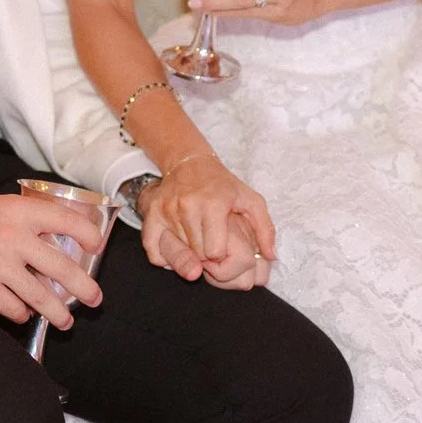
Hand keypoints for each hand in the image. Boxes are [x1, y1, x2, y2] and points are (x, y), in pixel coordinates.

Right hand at [0, 186, 104, 326]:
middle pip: (62, 267)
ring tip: (66, 320)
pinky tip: (23, 313)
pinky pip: (12, 308)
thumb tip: (51, 240)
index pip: (68, 221)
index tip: (97, 248)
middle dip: (84, 288)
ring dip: (58, 312)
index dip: (89, 235)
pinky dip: (21, 314)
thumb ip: (22, 219)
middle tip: (95, 299)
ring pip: (41, 296)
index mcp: (19, 210)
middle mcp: (14, 237)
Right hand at [138, 157, 274, 287]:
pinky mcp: (151, 215)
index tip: (222, 245)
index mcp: (213, 204)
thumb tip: (270, 256)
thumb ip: (265, 229)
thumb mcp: (250, 201)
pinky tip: (178, 246)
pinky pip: (154, 253)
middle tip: (209, 241)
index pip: (215, 252)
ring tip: (196, 238)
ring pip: (178, 253)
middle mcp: (187, 206)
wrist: (190, 165)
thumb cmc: (223, 186)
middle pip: (197, 254)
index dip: (221, 254)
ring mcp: (166, 210)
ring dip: (188, 252)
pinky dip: (164, 257)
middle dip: (205, 255)